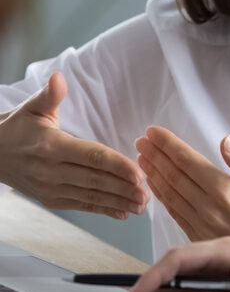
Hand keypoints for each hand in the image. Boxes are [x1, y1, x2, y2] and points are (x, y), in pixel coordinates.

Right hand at [0, 72, 148, 218]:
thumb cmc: (18, 127)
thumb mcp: (33, 107)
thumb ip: (50, 95)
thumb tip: (59, 78)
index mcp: (52, 146)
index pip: (91, 156)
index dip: (116, 165)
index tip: (138, 172)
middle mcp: (51, 171)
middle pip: (95, 180)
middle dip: (123, 188)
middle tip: (148, 192)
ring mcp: (51, 189)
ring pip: (91, 197)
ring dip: (118, 202)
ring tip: (142, 205)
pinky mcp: (51, 200)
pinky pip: (81, 206)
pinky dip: (103, 210)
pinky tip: (123, 213)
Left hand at [136, 128, 229, 291]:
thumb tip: (226, 141)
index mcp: (225, 191)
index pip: (188, 162)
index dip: (168, 145)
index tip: (153, 132)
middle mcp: (209, 209)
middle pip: (174, 177)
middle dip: (155, 156)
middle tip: (142, 141)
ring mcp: (203, 227)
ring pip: (170, 196)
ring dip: (154, 175)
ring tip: (142, 160)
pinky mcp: (202, 240)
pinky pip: (175, 215)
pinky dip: (163, 198)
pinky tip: (157, 189)